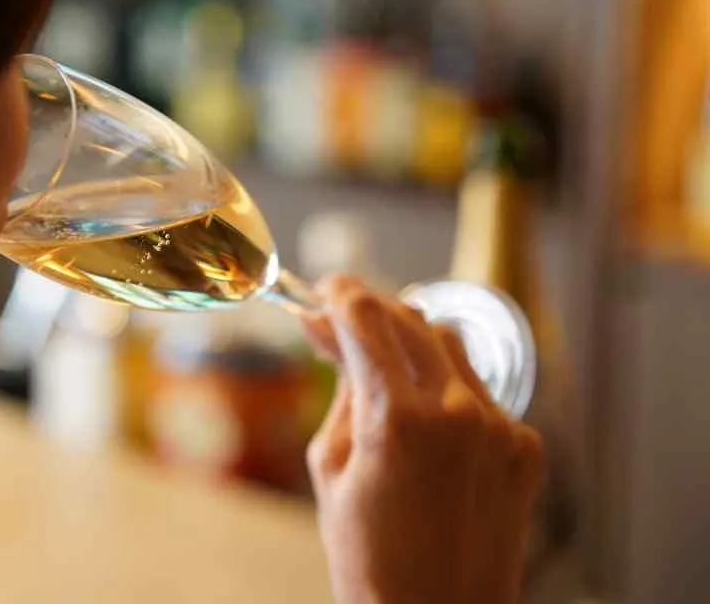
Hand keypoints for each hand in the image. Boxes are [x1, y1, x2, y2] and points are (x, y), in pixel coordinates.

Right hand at [303, 277, 543, 603]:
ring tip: (379, 366)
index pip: (364, 318)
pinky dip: (445, 388)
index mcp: (398, 418)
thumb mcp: (330, 465)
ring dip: (409, 341)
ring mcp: (500, 428)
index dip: (338, 295)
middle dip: (369, 311)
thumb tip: (326, 332)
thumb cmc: (368, 556)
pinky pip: (479, 391)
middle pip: (409, 319)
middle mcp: (458, 411)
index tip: (321, 290)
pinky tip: (423, 419)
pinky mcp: (524, 447)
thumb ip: (339, 389)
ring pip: (449, 345)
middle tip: (339, 320)